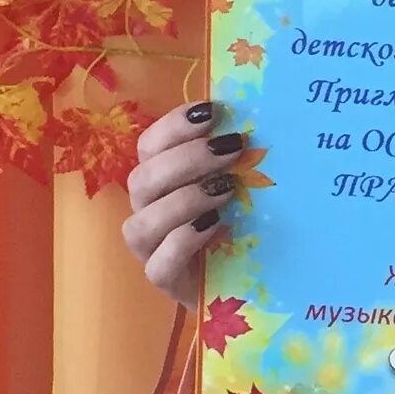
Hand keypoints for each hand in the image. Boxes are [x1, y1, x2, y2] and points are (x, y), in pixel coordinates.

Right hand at [123, 101, 248, 309]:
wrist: (243, 281)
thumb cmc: (239, 226)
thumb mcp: (241, 187)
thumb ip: (234, 159)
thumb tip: (253, 123)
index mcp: (161, 180)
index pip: (149, 145)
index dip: (174, 126)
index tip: (213, 111)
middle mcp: (149, 210)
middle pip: (142, 178)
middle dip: (186, 159)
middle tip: (231, 149)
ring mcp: (151, 248)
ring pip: (142, 222)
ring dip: (184, 199)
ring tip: (225, 190)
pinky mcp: (163, 281)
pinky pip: (158, 263)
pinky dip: (183, 242)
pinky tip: (214, 228)